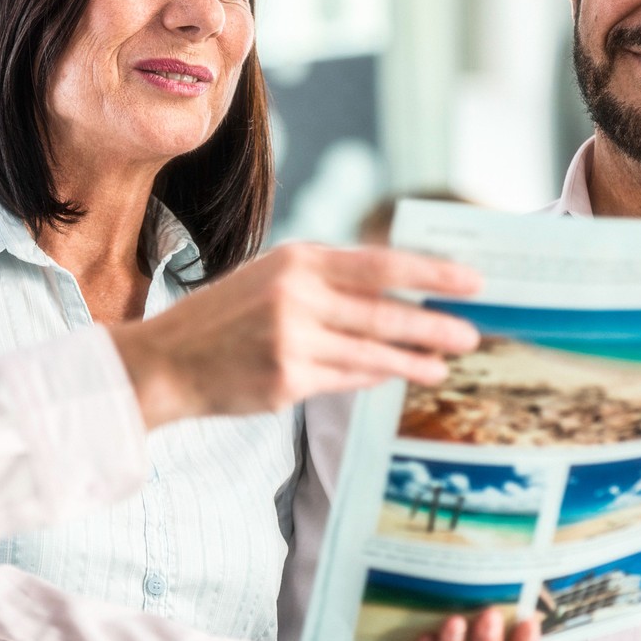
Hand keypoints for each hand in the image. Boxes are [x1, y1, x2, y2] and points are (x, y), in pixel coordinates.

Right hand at [109, 243, 481, 427]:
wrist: (167, 361)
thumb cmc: (228, 316)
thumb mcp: (274, 277)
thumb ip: (329, 281)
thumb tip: (398, 294)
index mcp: (298, 260)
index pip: (380, 264)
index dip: (432, 274)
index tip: (472, 281)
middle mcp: (296, 296)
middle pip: (384, 312)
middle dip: (434, 324)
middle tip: (473, 333)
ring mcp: (291, 341)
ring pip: (372, 353)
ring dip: (415, 360)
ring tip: (446, 366)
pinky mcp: (287, 381)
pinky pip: (347, 379)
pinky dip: (377, 378)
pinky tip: (400, 377)